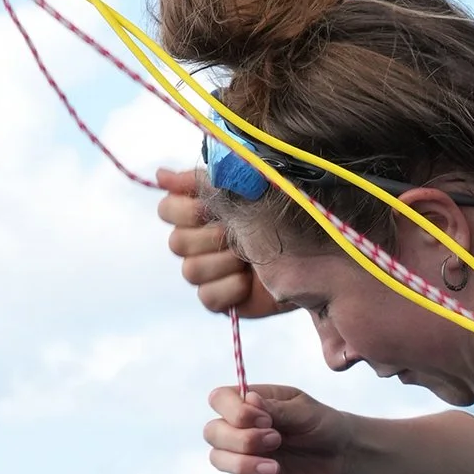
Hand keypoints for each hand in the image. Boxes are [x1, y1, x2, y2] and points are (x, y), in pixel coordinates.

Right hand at [156, 162, 281, 320]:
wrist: (314, 255)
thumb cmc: (279, 218)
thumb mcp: (244, 191)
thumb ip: (203, 181)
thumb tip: (159, 174)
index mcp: (199, 212)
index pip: (167, 209)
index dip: (185, 210)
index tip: (210, 208)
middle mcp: (196, 242)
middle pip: (176, 242)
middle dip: (212, 237)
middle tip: (239, 234)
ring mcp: (206, 272)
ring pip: (190, 270)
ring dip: (225, 262)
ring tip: (250, 257)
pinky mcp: (218, 299)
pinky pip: (207, 297)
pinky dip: (231, 288)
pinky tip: (249, 281)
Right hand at [204, 381, 350, 473]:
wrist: (339, 454)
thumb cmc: (320, 424)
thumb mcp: (305, 411)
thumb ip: (277, 409)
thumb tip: (250, 399)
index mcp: (248, 403)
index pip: (219, 399)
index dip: (235, 411)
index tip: (266, 419)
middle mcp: (237, 429)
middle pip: (212, 432)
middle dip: (242, 439)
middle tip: (276, 440)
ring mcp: (241, 456)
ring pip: (218, 460)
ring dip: (244, 465)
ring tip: (276, 468)